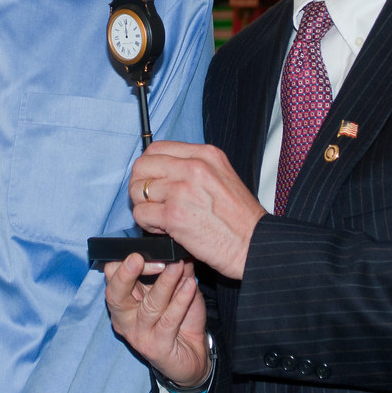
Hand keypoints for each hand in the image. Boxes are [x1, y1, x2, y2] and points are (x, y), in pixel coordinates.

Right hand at [105, 254, 209, 385]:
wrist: (191, 356)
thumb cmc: (178, 319)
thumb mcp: (175, 289)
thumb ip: (174, 268)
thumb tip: (178, 247)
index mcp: (123, 300)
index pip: (112, 276)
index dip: (125, 262)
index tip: (143, 252)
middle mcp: (124, 318)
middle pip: (115, 293)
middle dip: (126, 274)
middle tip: (140, 258)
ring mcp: (139, 334)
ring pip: (149, 305)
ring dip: (164, 283)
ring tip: (177, 266)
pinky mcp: (156, 347)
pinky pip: (169, 320)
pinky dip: (180, 300)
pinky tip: (190, 286)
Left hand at [131, 142, 265, 279]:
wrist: (253, 244)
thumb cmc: (240, 218)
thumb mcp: (222, 176)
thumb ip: (194, 167)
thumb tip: (162, 169)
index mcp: (205, 154)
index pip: (156, 148)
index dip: (148, 165)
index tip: (151, 179)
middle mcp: (193, 167)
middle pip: (142, 166)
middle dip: (140, 184)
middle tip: (149, 200)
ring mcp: (182, 190)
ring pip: (138, 190)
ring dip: (143, 206)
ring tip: (159, 216)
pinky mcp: (174, 215)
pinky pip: (140, 214)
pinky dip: (146, 223)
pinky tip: (162, 228)